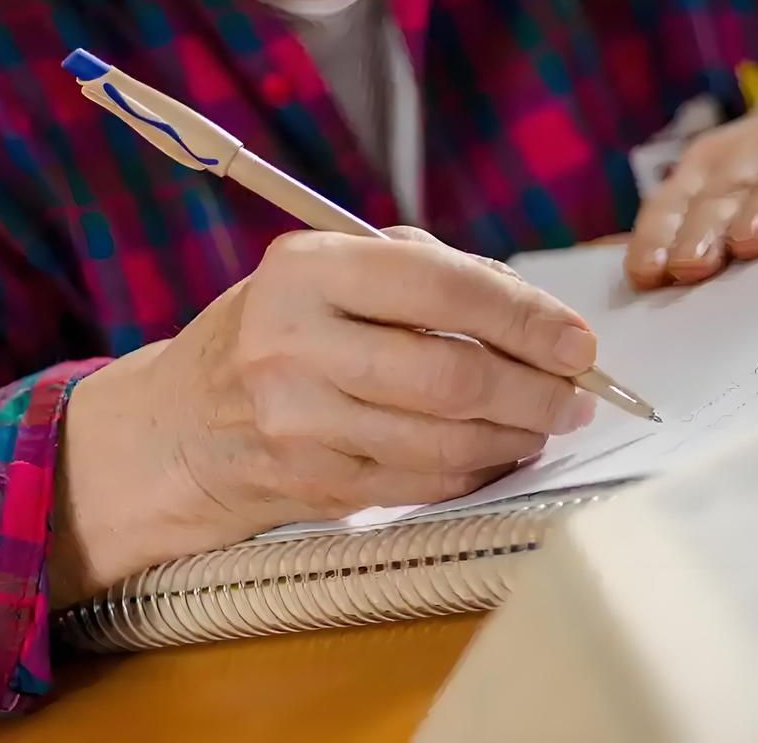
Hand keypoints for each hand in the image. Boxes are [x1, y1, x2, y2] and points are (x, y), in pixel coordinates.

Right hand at [49, 228, 597, 605]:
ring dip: (518, 437)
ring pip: (446, 441)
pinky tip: (495, 452)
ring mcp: (299, 424)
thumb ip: (424, 274)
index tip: (578, 341)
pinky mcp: (313, 484)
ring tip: (546, 423)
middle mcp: (294, 345)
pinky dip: (476, 470)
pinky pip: (424, 482)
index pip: (440, 288)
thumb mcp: (326, 274)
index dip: (524, 317)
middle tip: (577, 396)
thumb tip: (535, 316)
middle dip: (537, 392)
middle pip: (452, 378)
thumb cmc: (274, 333)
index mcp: (305, 272)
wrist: (179, 428)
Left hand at [625, 11, 757, 287]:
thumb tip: (640, 281)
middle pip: (722, 196)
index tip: (644, 276)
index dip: (656, 238)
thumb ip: (689, 222)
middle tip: (687, 268)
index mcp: (714, 166)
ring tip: (749, 241)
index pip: (673, 203)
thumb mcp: (730, 175)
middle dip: (701, 232)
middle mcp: (757, 159)